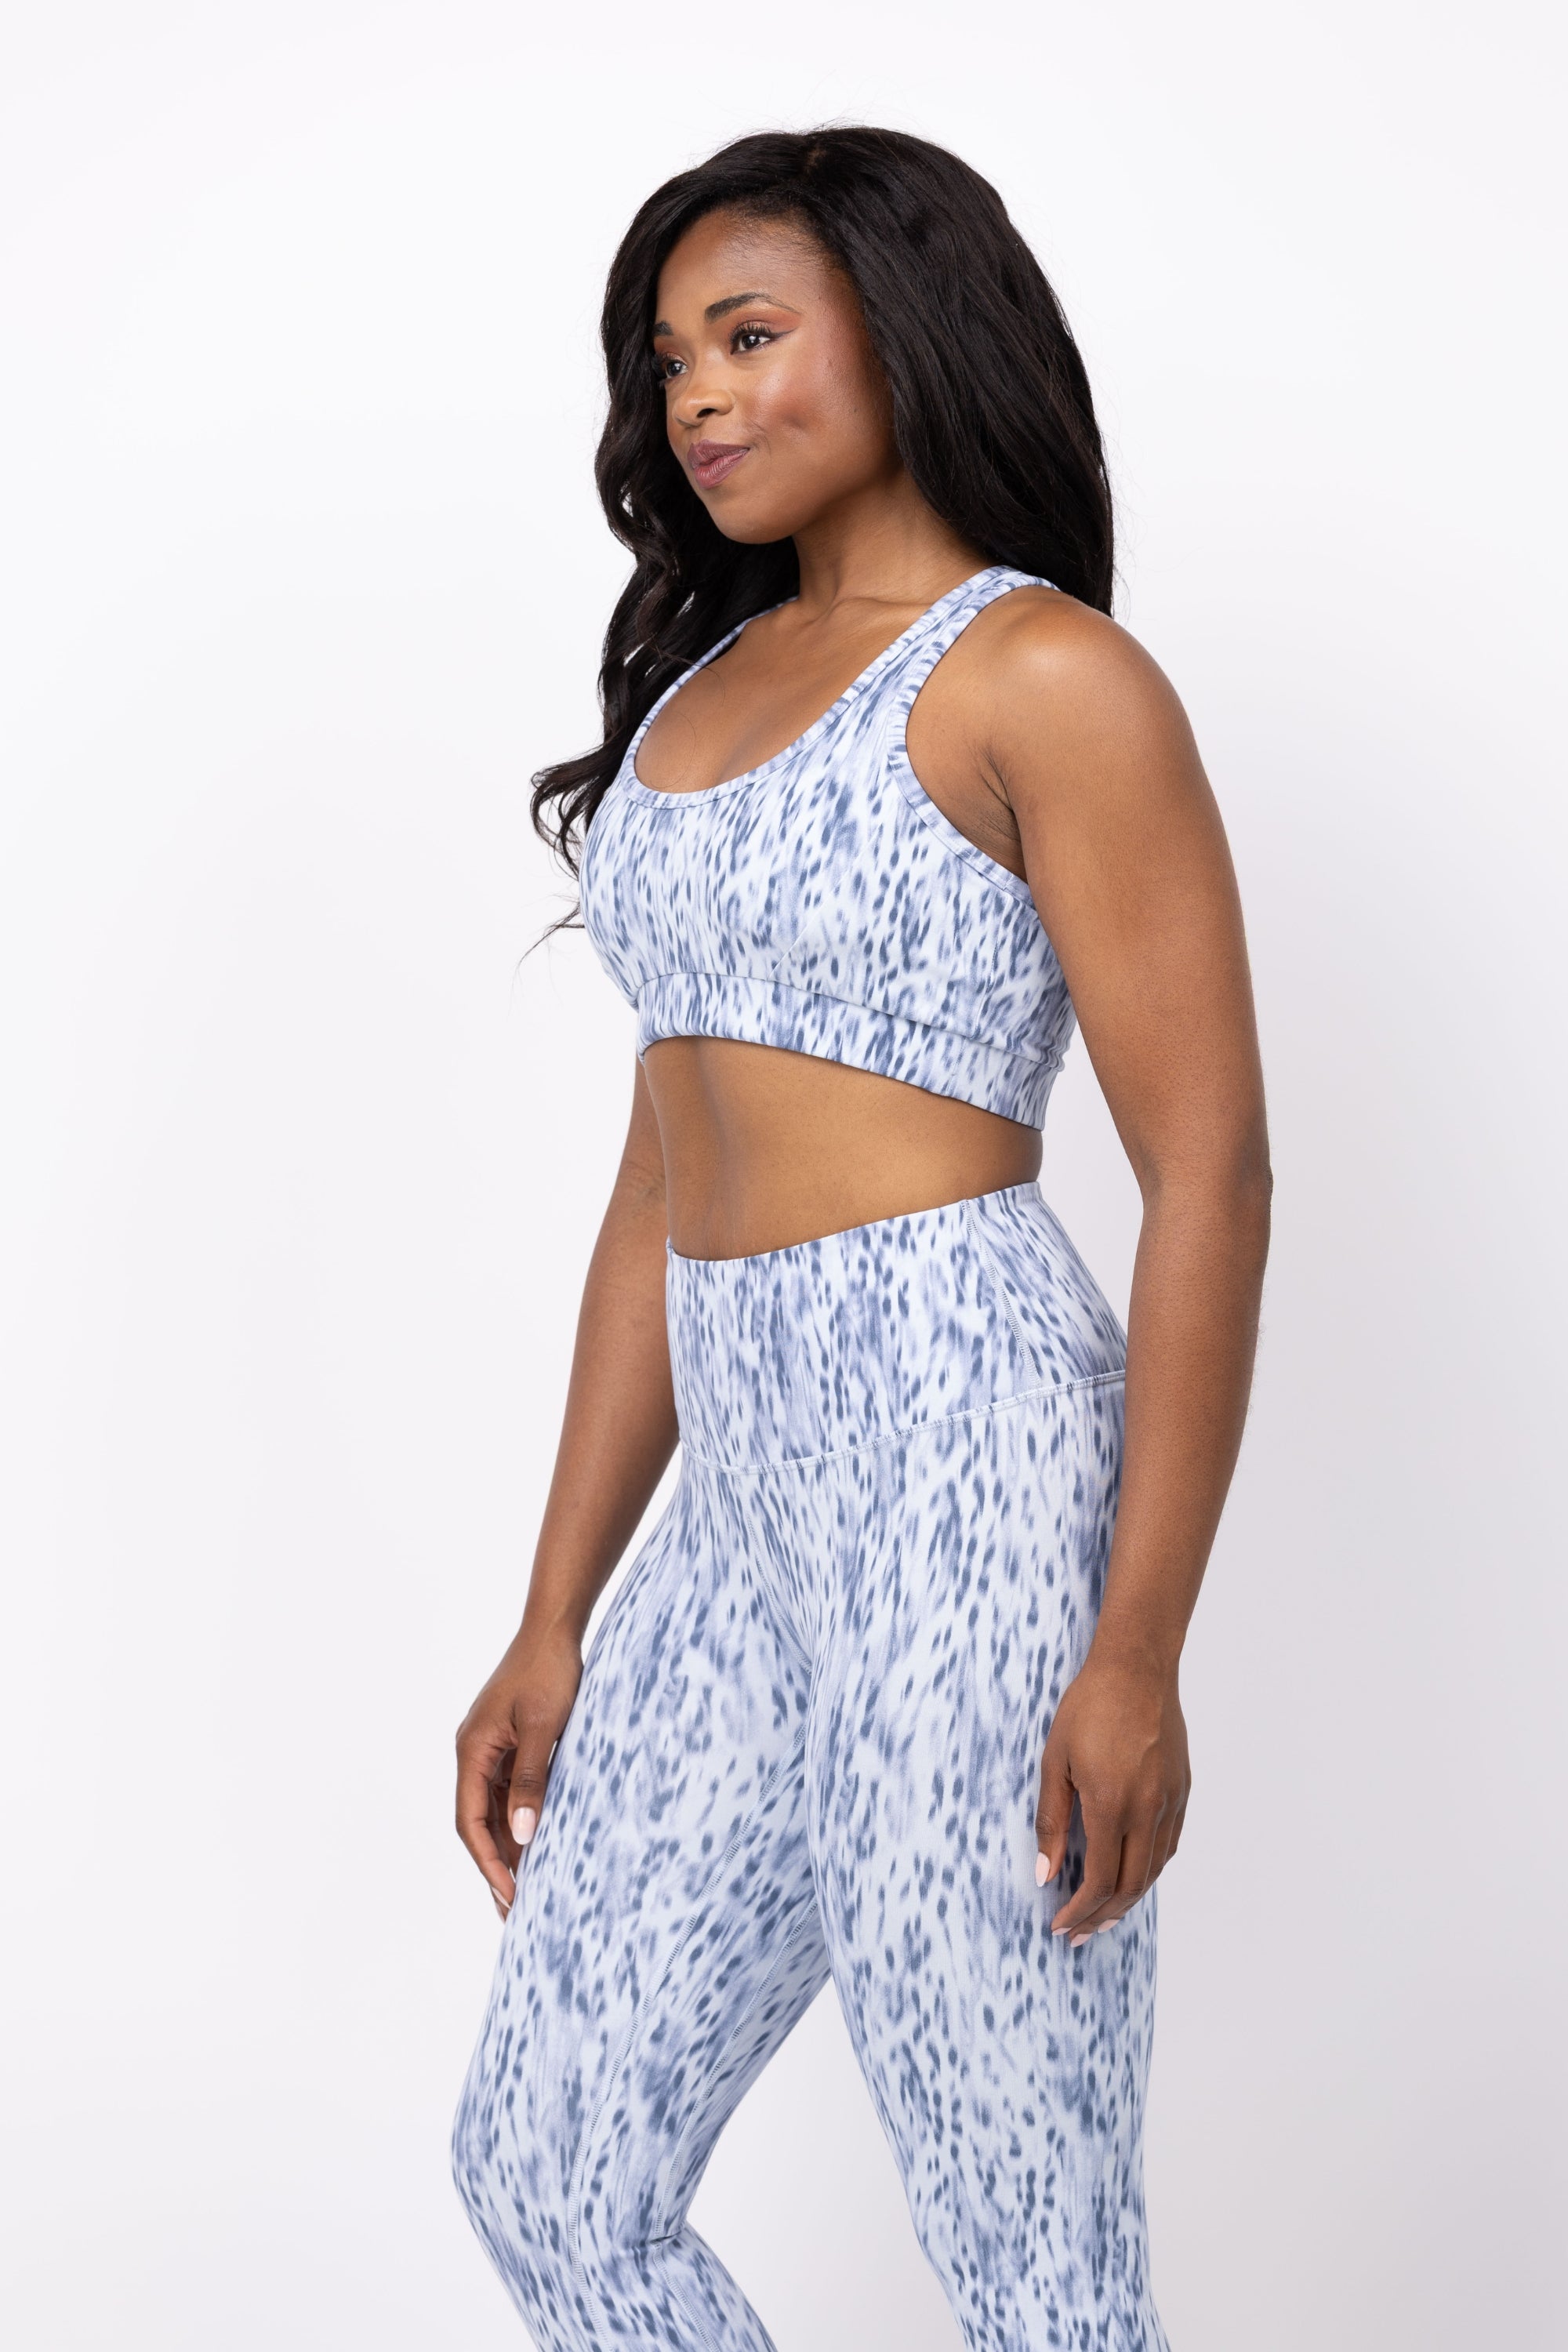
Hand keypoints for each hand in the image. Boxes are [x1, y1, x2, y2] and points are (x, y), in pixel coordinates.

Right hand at [455, 1615, 583, 1920]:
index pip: (469, 1822)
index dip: (488, 1862)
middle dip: (494, 1866)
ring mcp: (491, 1748)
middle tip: (513, 1913)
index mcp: (472, 1750)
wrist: (553, 1626)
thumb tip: (522, 1837)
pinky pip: (508, 1792)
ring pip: (493, 1810)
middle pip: (477, 1822)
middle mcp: (474, 1752)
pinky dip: (520, 1820)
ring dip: (507, 1848)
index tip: (509, 1897)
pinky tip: (538, 1844)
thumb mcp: (545, 1726)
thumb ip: (532, 1780)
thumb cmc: (549, 1670)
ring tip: (527, 1891)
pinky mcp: (509, 1743)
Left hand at [1034, 1648, 1189, 1945]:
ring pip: (1153, 1871)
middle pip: (1129, 1886)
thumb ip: (1050, 1820)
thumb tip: (1044, 1874)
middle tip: (1077, 1935)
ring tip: (1102, 1916)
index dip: (1078, 1912)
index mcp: (1112, 1805)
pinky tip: (1130, 1875)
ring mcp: (1171, 1802)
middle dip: (1101, 1918)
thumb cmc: (1089, 1707)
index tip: (1059, 1926)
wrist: (1137, 1667)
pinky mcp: (1182, 1791)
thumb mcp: (1055, 1761)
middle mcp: (1148, 1811)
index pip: (1099, 1881)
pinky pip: (1168, 1846)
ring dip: (1127, 1900)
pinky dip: (1148, 1871)